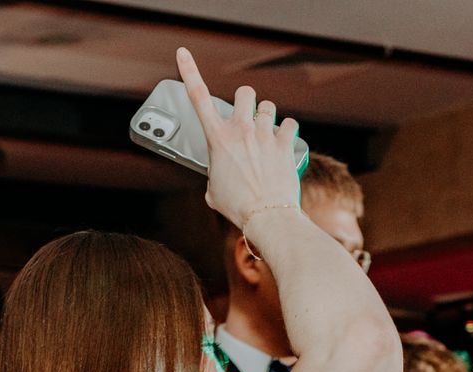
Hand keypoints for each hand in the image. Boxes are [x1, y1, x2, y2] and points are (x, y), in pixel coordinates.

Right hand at [176, 48, 301, 229]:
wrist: (266, 217)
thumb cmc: (238, 207)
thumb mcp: (214, 191)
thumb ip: (216, 173)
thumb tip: (220, 176)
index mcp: (217, 138)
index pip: (197, 97)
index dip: (189, 71)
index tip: (183, 54)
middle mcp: (241, 130)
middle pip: (245, 92)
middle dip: (247, 100)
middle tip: (248, 115)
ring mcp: (264, 134)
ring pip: (268, 106)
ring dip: (267, 116)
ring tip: (267, 134)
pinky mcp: (284, 143)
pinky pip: (289, 123)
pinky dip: (287, 130)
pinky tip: (284, 140)